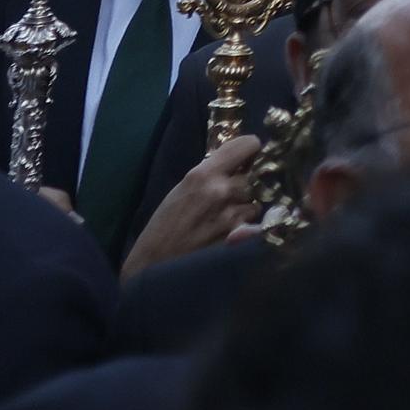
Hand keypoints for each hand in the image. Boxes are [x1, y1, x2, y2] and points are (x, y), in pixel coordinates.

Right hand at [119, 134, 264, 273]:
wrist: (154, 265)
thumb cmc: (163, 226)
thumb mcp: (182, 189)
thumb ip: (209, 174)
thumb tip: (235, 163)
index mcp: (202, 174)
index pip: (248, 145)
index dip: (251, 150)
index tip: (247, 159)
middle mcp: (221, 190)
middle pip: (252, 177)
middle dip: (243, 186)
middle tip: (227, 197)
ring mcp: (231, 215)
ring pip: (254, 203)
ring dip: (244, 208)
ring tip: (223, 219)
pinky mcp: (238, 238)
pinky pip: (253, 225)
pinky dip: (246, 228)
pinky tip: (230, 233)